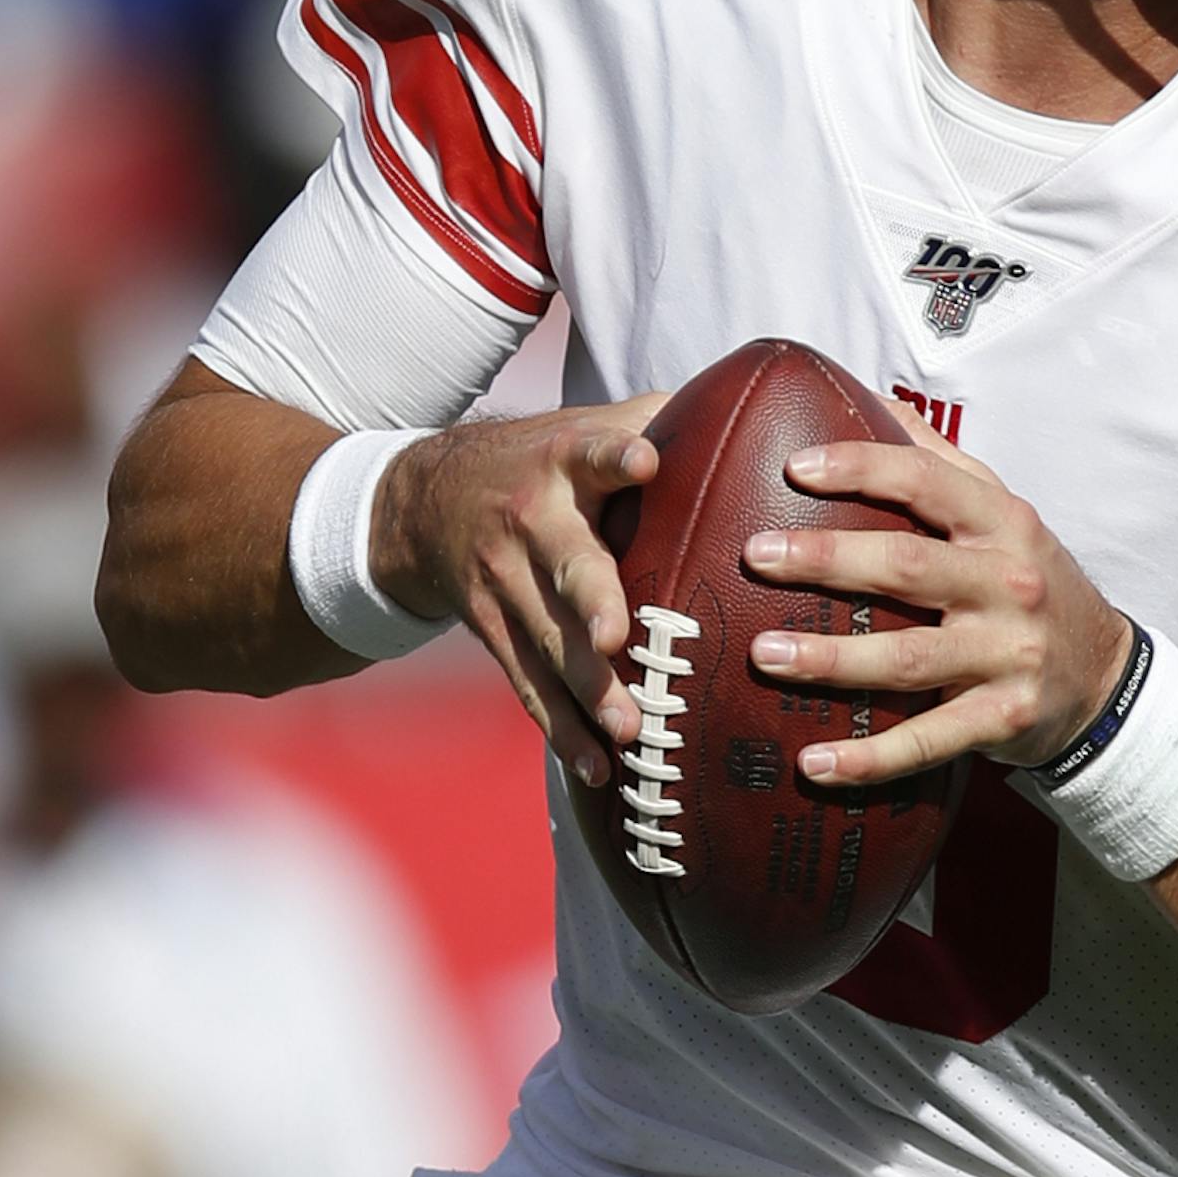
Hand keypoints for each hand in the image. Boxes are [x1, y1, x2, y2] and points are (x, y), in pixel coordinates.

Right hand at [371, 397, 666, 784]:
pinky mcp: (491, 630)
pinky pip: (527, 684)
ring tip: (627, 728)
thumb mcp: (582, 424)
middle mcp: (531, 522)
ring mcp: (504, 582)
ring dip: (587, 688)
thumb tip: (755, 409)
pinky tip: (598, 767)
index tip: (644, 462)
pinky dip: (561, 729)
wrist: (422, 500)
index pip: (591, 452)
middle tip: (617, 636)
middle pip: (568, 563)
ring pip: (548, 640)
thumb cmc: (539, 460)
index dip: (615, 456)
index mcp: (563, 462)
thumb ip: (656, 418)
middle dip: (592, 602)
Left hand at [740, 405, 1133, 783]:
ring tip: (764, 655)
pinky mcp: (1001, 719)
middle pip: (907, 566)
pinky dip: (870, 758)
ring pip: (908, 660)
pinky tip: (814, 763)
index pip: (926, 481)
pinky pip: (927, 741)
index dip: (860, 468)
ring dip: (831, 660)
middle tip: (756, 555)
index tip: (795, 467)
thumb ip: (942, 463)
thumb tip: (872, 400)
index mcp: (1002, 522)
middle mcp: (1007, 584)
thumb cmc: (1032, 582)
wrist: (1104, 676)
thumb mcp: (1004, 513)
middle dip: (826, 560)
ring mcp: (1007, 655)